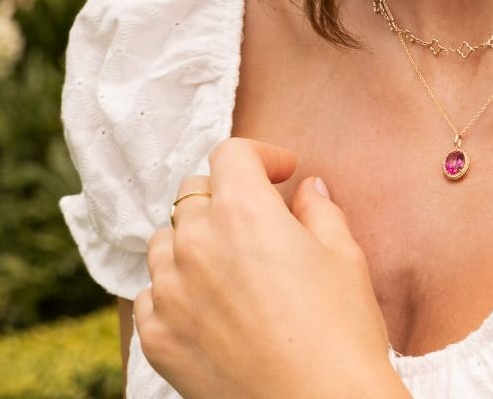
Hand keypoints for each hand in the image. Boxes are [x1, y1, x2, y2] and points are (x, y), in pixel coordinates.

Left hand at [133, 137, 406, 398]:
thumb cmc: (340, 329)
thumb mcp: (343, 254)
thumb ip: (318, 210)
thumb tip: (308, 190)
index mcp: (242, 211)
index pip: (231, 154)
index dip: (261, 156)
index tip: (284, 173)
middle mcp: (196, 243)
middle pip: (194, 193)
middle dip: (228, 194)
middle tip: (259, 216)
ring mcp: (169, 293)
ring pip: (165, 240)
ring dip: (193, 238)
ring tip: (229, 259)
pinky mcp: (157, 339)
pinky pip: (150, 294)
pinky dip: (174, 288)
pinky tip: (208, 302)